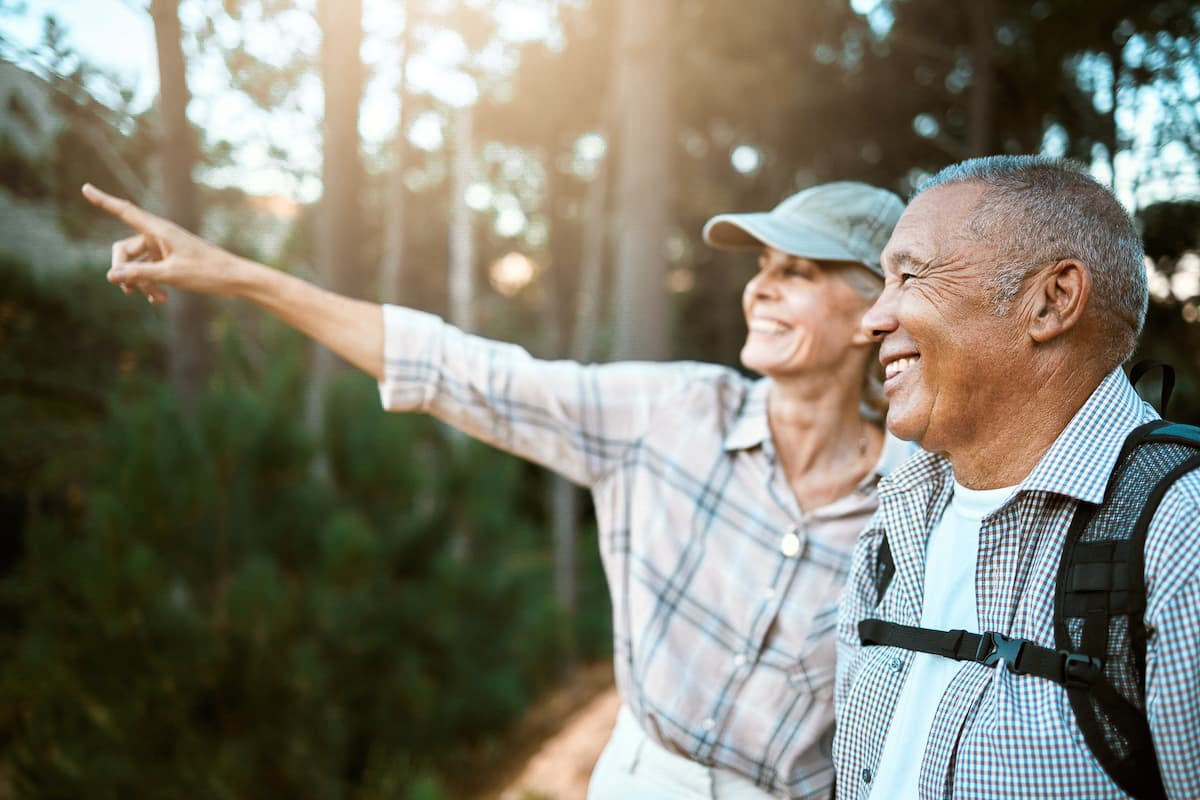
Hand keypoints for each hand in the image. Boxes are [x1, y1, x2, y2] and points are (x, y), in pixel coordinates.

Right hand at [81, 183, 241, 302]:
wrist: (235, 279)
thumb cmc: (207, 272)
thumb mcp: (170, 275)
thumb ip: (139, 274)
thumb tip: (110, 275)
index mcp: (159, 230)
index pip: (124, 212)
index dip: (103, 201)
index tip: (85, 188)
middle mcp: (159, 235)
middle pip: (125, 248)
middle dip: (125, 270)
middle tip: (128, 292)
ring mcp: (165, 247)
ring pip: (138, 263)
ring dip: (142, 282)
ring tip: (156, 300)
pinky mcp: (172, 258)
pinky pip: (151, 269)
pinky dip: (152, 283)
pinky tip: (160, 299)